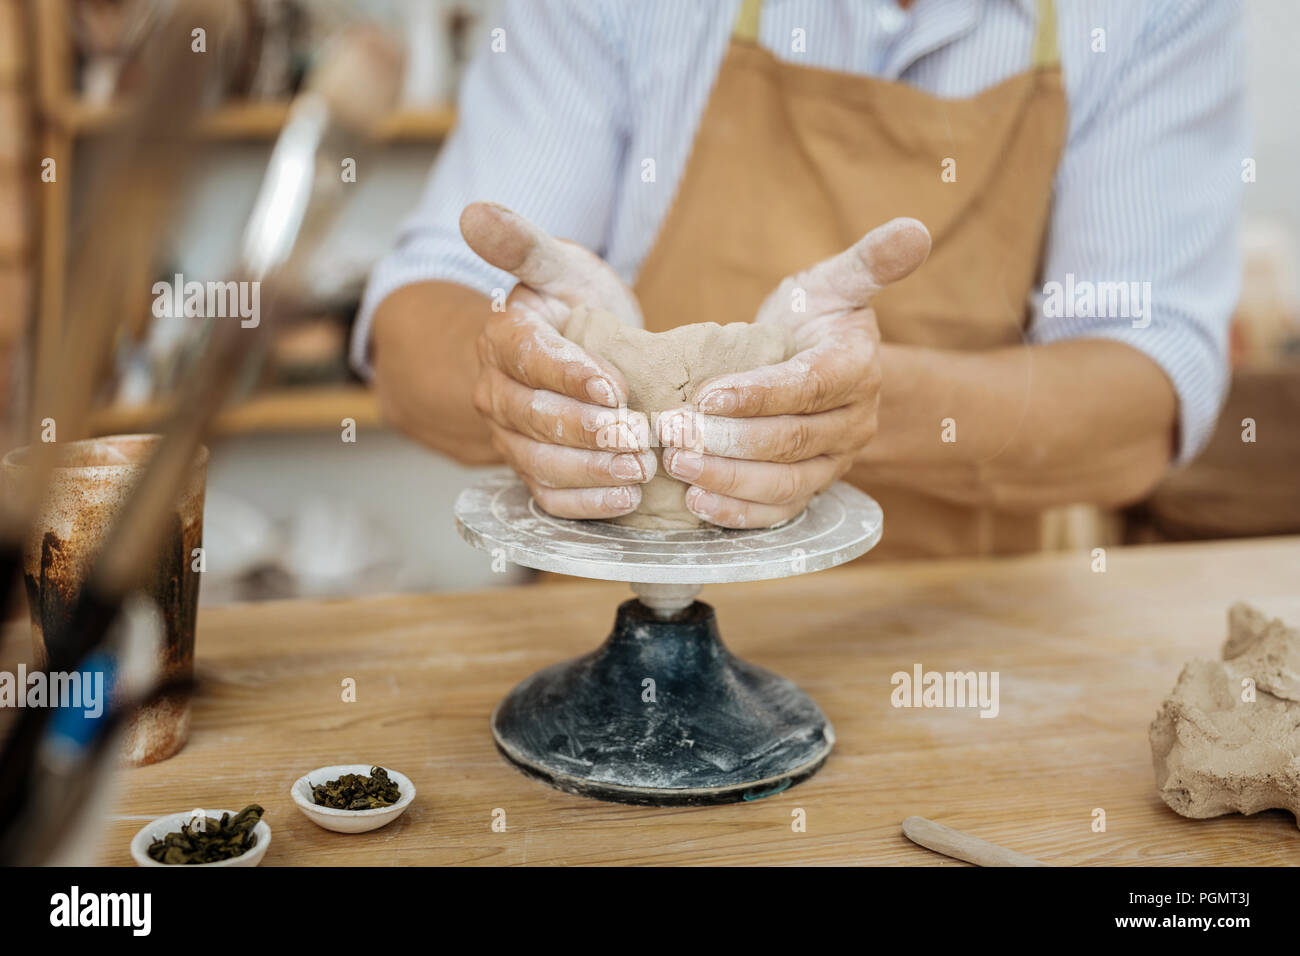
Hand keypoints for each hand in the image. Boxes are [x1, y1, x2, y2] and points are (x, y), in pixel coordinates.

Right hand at [459, 202, 656, 518]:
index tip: (613, 387)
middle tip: (639, 437)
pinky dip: (585, 503)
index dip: (568, 375)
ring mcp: (511, 436)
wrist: (578, 351)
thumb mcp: (558, 267)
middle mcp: (498, 392)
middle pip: (534, 417)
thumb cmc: (573, 305)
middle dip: (589, 430)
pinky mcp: (533, 469)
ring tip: (640, 469)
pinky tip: (625, 500)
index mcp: (503, 338)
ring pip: (541, 462)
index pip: (528, 358)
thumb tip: (474, 212)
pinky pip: (549, 495)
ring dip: (592, 470)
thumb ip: (522, 244)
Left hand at [658, 218, 931, 527]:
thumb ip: (869, 261)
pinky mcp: (810, 489)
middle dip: (730, 441)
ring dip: (728, 480)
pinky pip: (779, 512)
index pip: (809, 387)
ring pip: (785, 483)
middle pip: (792, 441)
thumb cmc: (816, 318)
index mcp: (858, 369)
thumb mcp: (836, 282)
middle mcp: (852, 423)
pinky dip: (739, 513)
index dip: (760, 395)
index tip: (708, 395)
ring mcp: (833, 462)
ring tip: (679, 466)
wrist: (818, 363)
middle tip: (675, 433)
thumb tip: (915, 228)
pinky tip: (698, 503)